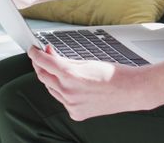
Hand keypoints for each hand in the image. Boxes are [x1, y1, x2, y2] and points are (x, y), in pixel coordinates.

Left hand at [28, 45, 156, 120]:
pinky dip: (63, 92)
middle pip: (44, 77)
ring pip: (52, 89)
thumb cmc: (113, 74)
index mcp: (71, 75)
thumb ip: (65, 60)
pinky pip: (62, 101)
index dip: (35, 54)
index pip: (44, 62)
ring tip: (62, 70)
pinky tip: (73, 86)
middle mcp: (68, 92)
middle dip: (42, 65)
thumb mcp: (86, 62)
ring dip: (52, 79)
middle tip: (45, 56)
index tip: (33, 50)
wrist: (130, 91)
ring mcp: (71, 105)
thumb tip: (50, 55)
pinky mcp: (76, 114)